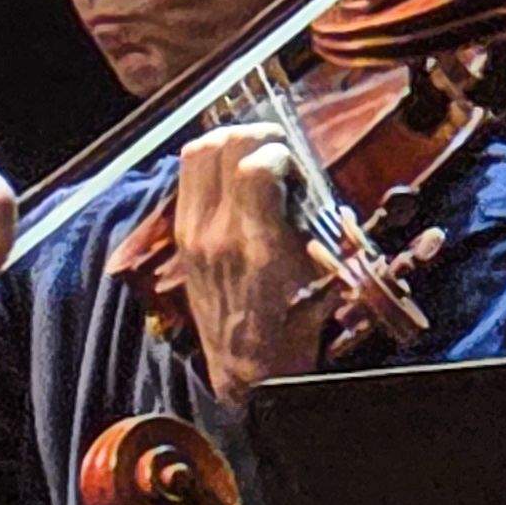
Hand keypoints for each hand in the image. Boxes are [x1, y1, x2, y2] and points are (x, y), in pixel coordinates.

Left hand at [169, 127, 444, 389]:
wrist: (249, 370)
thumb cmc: (293, 325)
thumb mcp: (323, 274)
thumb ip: (319, 220)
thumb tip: (309, 178)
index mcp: (256, 244)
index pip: (255, 165)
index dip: (279, 150)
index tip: (293, 163)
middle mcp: (216, 234)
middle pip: (221, 146)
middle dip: (254, 135)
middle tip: (275, 148)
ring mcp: (193, 235)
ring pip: (196, 155)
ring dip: (227, 143)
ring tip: (251, 154)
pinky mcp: (182, 240)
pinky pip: (188, 179)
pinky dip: (210, 165)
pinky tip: (232, 177)